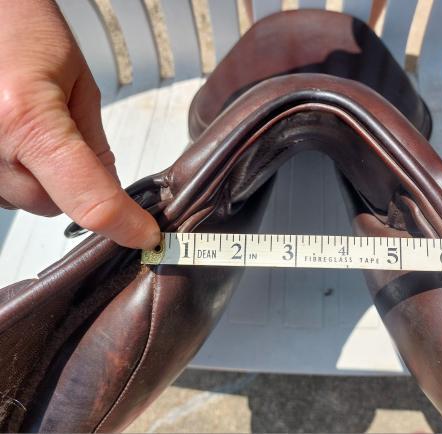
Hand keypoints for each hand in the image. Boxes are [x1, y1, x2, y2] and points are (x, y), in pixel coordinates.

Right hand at [0, 0, 159, 248]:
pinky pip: (1, 189)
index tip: (144, 234)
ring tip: (38, 128)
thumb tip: (111, 190)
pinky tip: (17, 138)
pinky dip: (20, 174)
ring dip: (46, 181)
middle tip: (78, 145)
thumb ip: (94, 143)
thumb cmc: (23, 28)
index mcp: (27, 119)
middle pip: (53, 206)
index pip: (88, 199)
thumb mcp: (78, 84)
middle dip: (78, 188)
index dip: (123, 223)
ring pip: (26, 201)